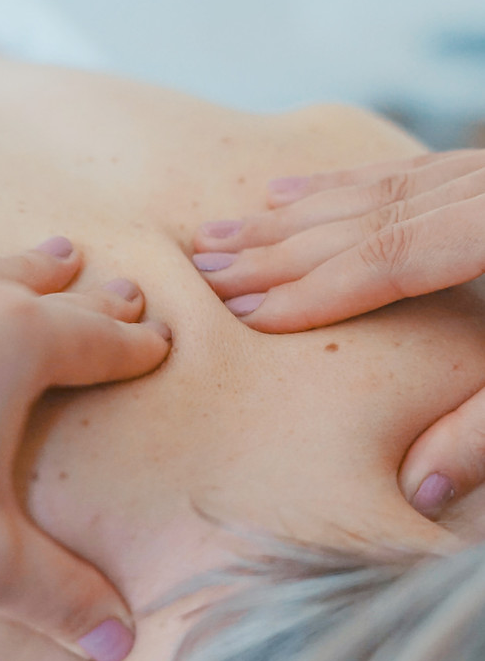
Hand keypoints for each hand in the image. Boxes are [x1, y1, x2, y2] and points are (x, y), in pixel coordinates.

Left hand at [0, 234, 170, 660]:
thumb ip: (55, 593)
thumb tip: (117, 640)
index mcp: (14, 343)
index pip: (98, 342)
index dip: (135, 345)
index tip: (160, 339)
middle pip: (51, 293)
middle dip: (94, 299)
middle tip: (126, 291)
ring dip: (28, 265)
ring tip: (60, 255)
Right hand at [192, 149, 484, 521]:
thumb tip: (414, 490)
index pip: (382, 264)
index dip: (307, 290)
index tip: (240, 312)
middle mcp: (476, 192)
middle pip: (357, 220)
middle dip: (275, 248)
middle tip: (205, 266)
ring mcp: (477, 172)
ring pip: (364, 189)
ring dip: (288, 214)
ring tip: (223, 228)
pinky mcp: (480, 170)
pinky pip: (392, 170)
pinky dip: (333, 184)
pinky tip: (289, 188)